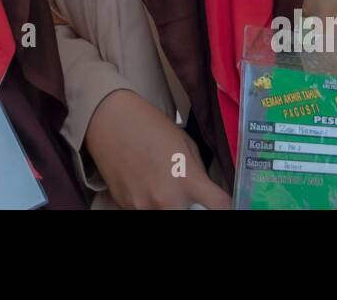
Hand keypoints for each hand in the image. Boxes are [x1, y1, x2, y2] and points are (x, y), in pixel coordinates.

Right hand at [84, 90, 231, 208]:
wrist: (110, 120)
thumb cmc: (150, 126)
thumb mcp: (185, 144)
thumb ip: (196, 172)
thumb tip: (203, 190)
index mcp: (188, 180)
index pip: (220, 206)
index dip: (226, 206)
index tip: (222, 203)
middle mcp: (168, 199)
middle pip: (191, 217)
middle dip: (193, 208)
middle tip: (188, 196)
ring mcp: (144, 206)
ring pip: (165, 215)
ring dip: (167, 205)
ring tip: (160, 185)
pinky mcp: (126, 207)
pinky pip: (144, 211)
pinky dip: (148, 203)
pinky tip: (143, 184)